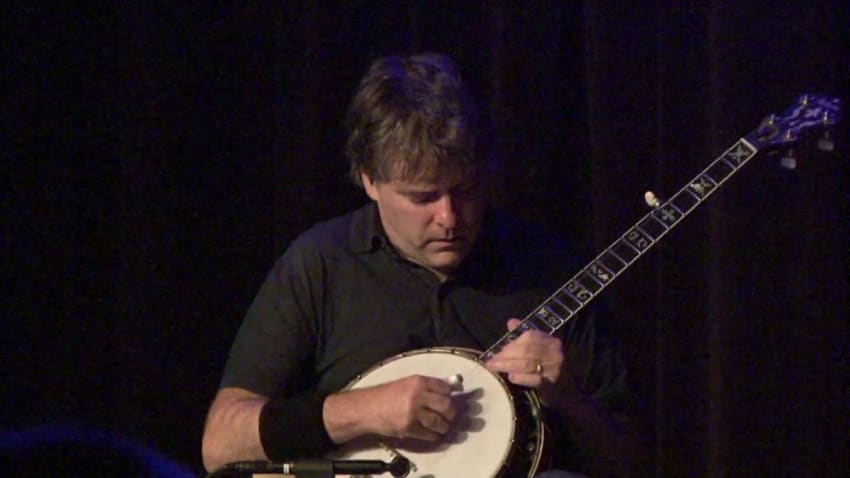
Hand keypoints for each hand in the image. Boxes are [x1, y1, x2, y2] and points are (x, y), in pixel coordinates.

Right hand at [327, 375, 456, 441]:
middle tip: (448, 416)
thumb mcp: (408, 384)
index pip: (445, 388)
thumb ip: (428, 386)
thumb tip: (452, 385)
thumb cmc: (387, 395)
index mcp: (418, 382)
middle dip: (450, 413)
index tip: (448, 399)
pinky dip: (435, 436)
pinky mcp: (409, 428)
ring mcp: (413, 413)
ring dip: (444, 427)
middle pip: (446, 405)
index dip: (449, 395)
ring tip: (442, 427)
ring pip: (440, 422)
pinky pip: (430, 435)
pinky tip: (434, 434)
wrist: (368, 408)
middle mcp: (418, 396)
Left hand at [484, 318, 579, 404]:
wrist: (570, 393)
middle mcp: (554, 353)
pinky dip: (520, 377)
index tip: (499, 349)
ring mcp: (554, 369)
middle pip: (526, 350)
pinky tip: (510, 377)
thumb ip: (527, 336)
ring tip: (494, 367)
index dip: (513, 342)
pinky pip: (533, 379)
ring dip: (507, 365)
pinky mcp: (551, 384)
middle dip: (506, 354)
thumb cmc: (552, 368)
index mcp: (552, 342)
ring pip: (527, 364)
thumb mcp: (543, 349)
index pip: (531, 336)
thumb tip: (511, 322)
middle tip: (491, 360)